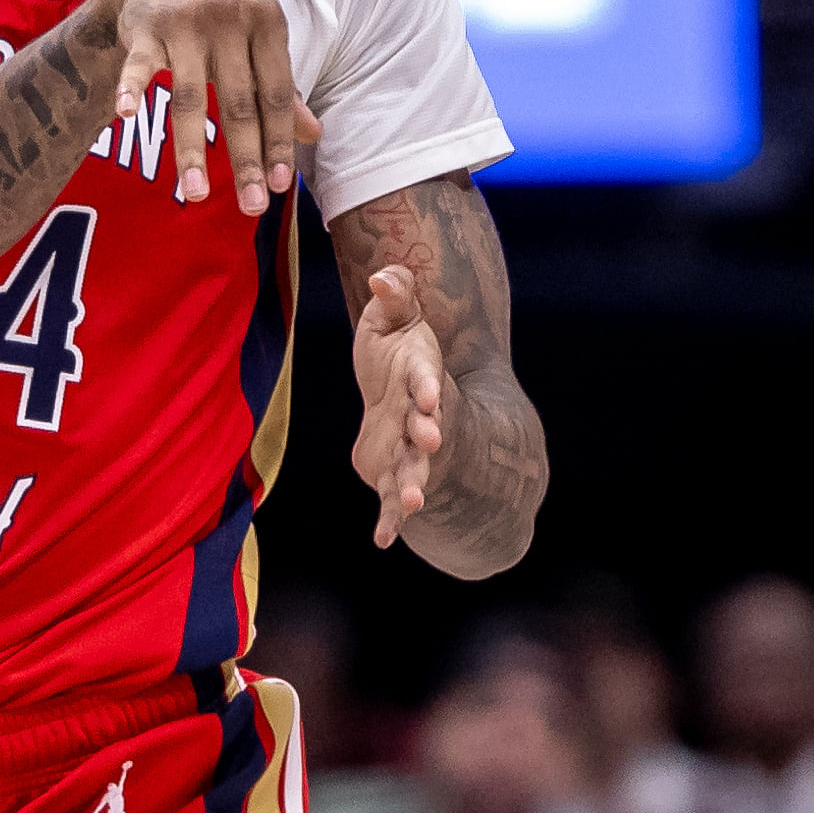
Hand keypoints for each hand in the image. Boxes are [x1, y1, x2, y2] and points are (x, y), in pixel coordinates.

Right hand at [104, 0, 321, 213]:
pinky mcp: (146, 28)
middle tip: (253, 207)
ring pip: (189, 97)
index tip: (281, 187)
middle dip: (246, 160)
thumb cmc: (224, 13)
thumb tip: (314, 136)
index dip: (279, 142)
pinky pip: (138, 64)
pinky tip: (125, 113)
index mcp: (267, 22)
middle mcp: (230, 20)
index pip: (276, 95)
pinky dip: (130, 86)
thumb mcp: (260, 40)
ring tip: (196, 195)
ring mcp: (186, 23)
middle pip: (239, 104)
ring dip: (192, 150)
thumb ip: (283, 88)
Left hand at [351, 264, 444, 546]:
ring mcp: (408, 449)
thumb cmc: (396, 351)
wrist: (396, 394)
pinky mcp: (392, 472)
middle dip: (428, 435)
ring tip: (415, 504)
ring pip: (413, 470)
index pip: (426, 381)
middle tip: (431, 440)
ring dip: (414, 486)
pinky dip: (391, 519)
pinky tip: (385, 539)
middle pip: (426, 428)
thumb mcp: (393, 318)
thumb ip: (394, 295)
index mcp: (420, 377)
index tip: (430, 394)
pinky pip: (392, 500)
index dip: (427, 387)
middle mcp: (419, 417)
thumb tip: (382, 273)